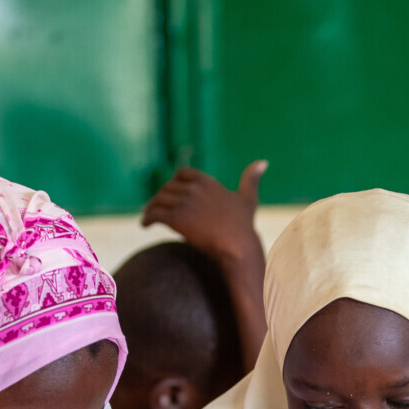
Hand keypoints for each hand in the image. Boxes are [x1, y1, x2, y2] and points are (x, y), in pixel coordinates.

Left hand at [141, 161, 266, 265]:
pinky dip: (147, 218)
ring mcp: (185, 203)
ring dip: (151, 208)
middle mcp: (195, 189)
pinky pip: (154, 214)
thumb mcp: (248, 198)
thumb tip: (263, 161)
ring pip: (158, 200)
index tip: (171, 193)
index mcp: (208, 182)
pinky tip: (145, 225)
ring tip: (147, 217)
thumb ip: (251, 179)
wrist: (237, 246)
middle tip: (155, 208)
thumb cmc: (243, 226)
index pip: (183, 173)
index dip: (174, 182)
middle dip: (160, 198)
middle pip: (167, 188)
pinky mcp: (176, 218)